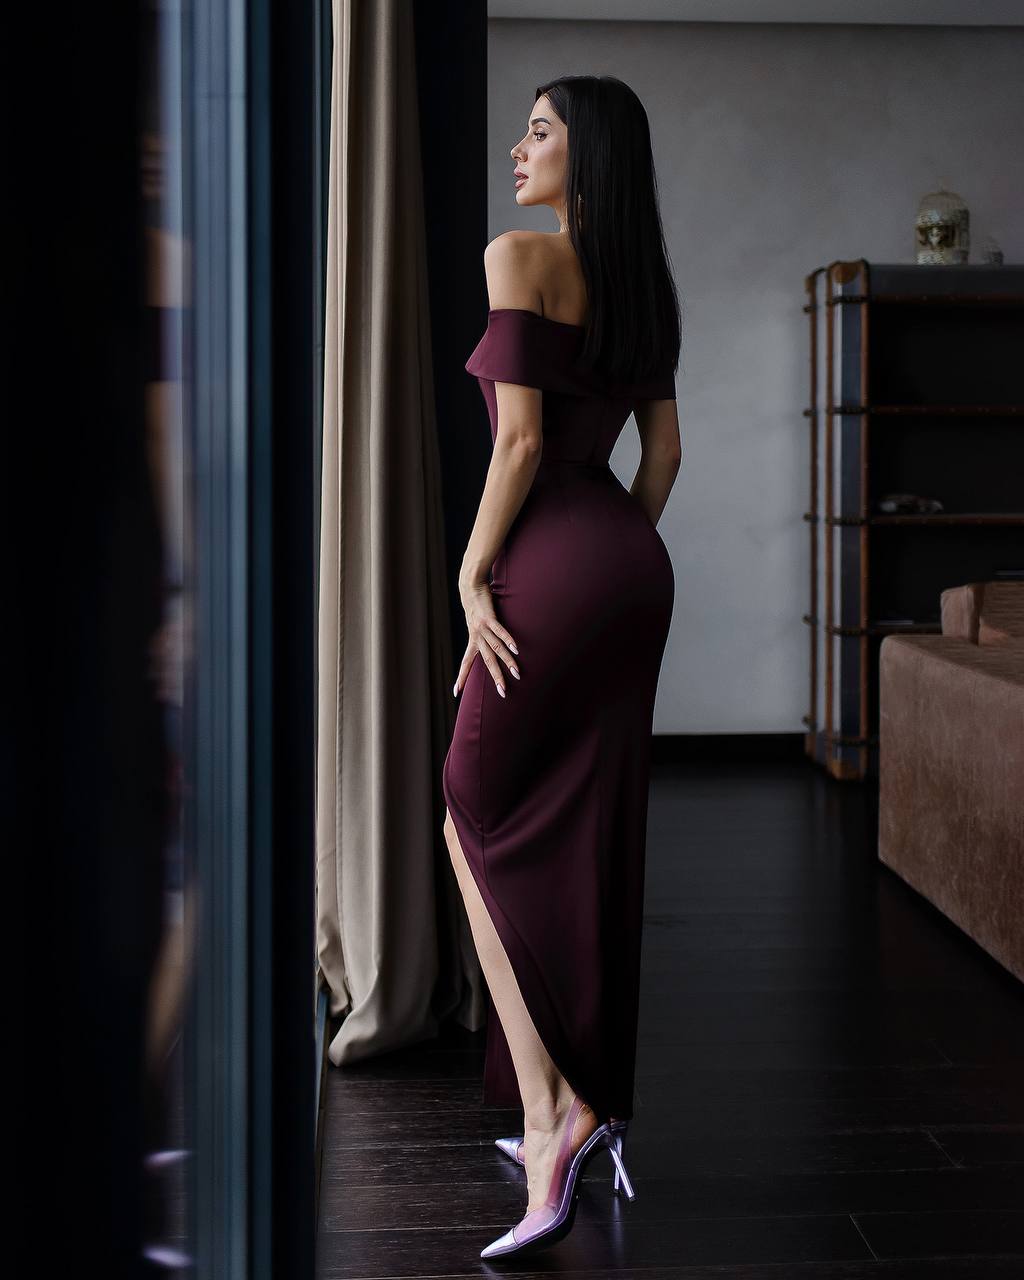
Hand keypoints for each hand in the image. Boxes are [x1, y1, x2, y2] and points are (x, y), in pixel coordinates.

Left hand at [454, 578, 519, 698]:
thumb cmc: (476, 606)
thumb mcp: (477, 625)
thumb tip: (491, 644)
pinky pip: (499, 631)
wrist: (470, 587)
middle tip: (503, 692)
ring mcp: (482, 627)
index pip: (466, 663)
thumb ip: (484, 635)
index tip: (455, 692)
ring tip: (517, 673)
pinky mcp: (488, 617)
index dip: (461, 677)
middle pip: (487, 661)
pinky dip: (508, 640)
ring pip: (496, 648)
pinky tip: (516, 649)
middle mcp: (476, 636)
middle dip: (495, 677)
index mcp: (472, 640)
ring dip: (507, 661)